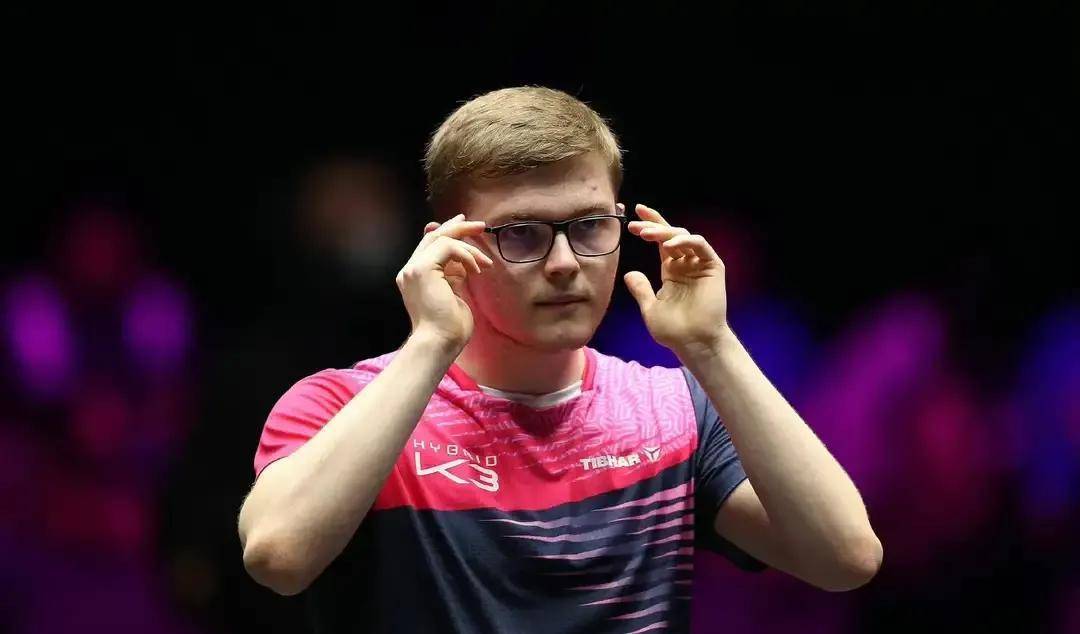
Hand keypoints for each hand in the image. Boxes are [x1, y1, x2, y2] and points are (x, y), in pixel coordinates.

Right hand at [396, 214, 492, 348]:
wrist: (439, 343)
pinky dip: (465, 254)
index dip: (447, 232)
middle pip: (433, 237)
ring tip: (485, 262)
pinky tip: (476, 269)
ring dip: (468, 246)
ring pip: (441, 239)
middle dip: (458, 227)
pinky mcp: (421, 270)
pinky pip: (447, 247)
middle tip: (480, 225)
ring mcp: (412, 269)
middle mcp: (409, 271)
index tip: (465, 225)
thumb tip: (463, 264)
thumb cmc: (449, 328)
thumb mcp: (454, 294)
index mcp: (414, 277)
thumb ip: (453, 276)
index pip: (429, 245)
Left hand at [624, 204, 730, 355]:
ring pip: (683, 236)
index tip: (631, 219)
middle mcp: (685, 264)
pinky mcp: (713, 267)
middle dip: (652, 225)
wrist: (694, 342)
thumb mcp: (650, 309)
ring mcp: (699, 264)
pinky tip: (669, 244)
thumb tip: (629, 274)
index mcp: (671, 271)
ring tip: (644, 234)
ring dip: (664, 231)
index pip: (660, 243)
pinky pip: (700, 246)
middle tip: (633, 224)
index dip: (650, 227)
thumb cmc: (674, 331)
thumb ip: (641, 290)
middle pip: (670, 235)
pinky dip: (685, 240)